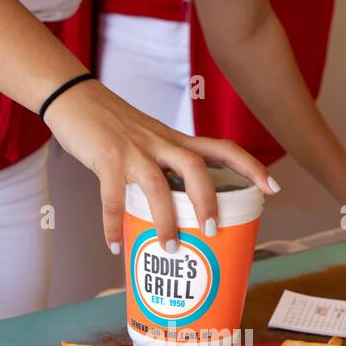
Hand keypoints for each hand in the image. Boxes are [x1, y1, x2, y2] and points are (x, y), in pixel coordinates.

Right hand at [42, 79, 277, 253]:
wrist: (73, 96)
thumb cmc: (112, 125)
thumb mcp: (149, 140)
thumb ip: (164, 166)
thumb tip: (178, 208)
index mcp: (175, 140)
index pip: (223, 149)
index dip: (251, 168)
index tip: (272, 189)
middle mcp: (160, 143)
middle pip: (196, 168)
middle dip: (208, 201)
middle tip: (211, 231)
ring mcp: (133, 150)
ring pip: (158, 185)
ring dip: (166, 220)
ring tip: (169, 249)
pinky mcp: (106, 159)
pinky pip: (113, 197)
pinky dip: (113, 225)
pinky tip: (114, 245)